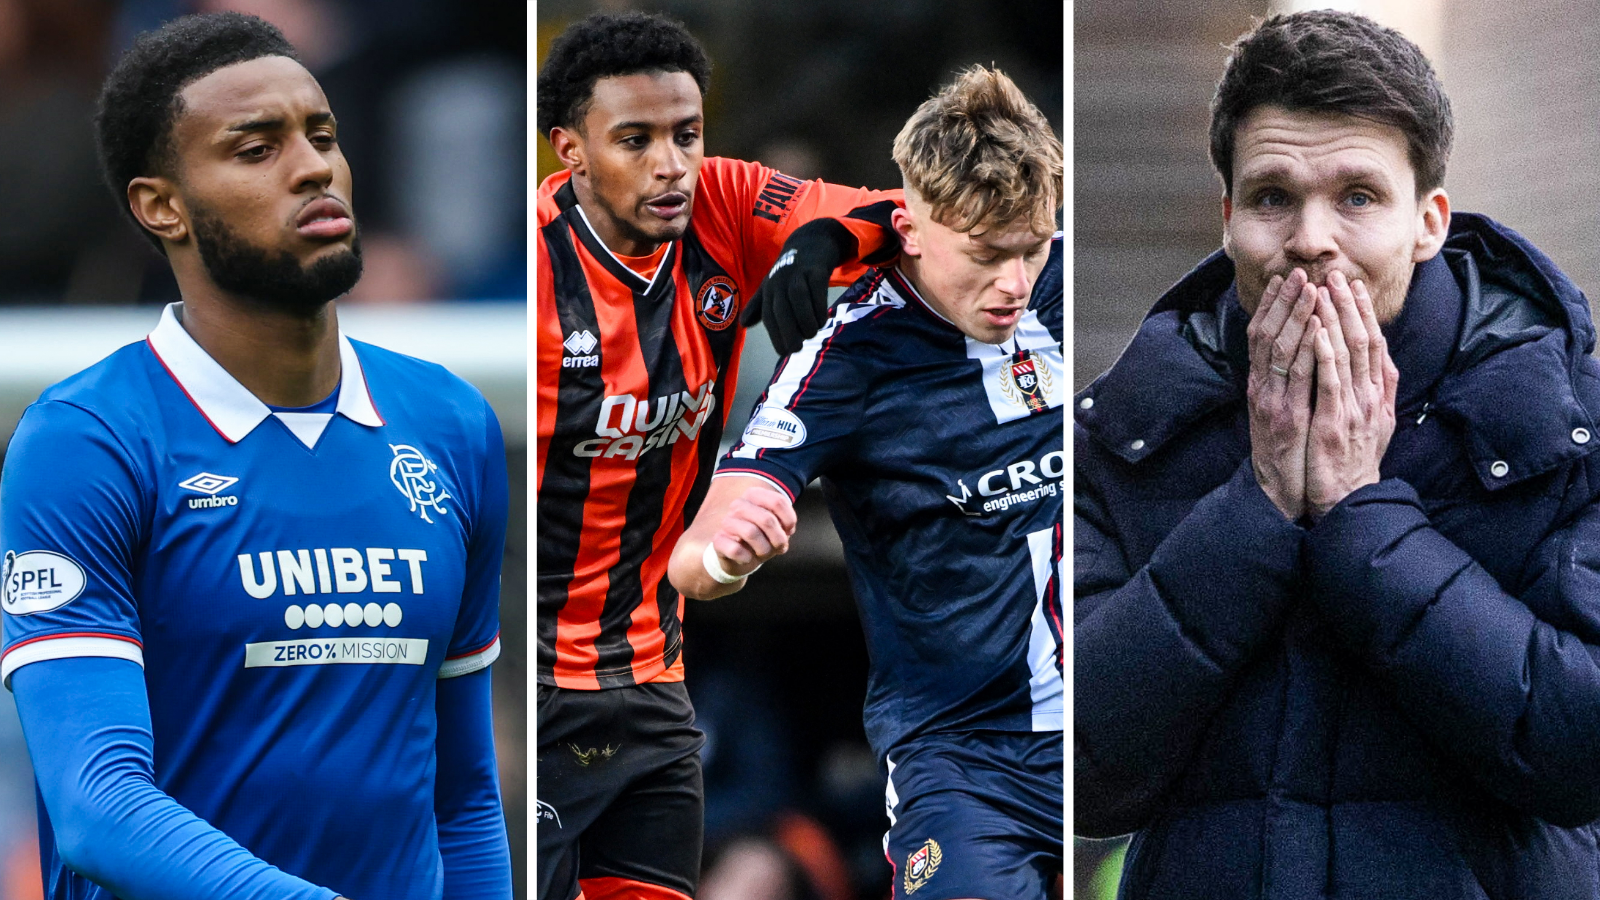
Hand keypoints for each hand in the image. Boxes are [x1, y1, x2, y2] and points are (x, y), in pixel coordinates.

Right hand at [708, 483, 797, 576]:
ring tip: (763, 553)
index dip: (789, 521)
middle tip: (779, 547)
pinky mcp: (718, 540)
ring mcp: (727, 521)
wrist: (742, 558)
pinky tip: (747, 558)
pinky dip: (746, 558)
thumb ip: (786, 523)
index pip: (778, 502)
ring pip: (751, 533)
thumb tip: (786, 530)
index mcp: (754, 495)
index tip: (788, 531)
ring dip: (764, 549)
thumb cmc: (764, 539)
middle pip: (767, 519)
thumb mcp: (780, 529)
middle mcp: (738, 504)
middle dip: (778, 539)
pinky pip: (735, 549)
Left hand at [742, 218, 855, 354]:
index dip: (774, 334)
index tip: (783, 352)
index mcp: (769, 289)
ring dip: (805, 319)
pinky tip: (823, 319)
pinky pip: (817, 289)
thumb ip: (759, 306)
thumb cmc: (790, 270)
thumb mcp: (772, 285)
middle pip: (781, 308)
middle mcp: (780, 281)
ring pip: (798, 298)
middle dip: (788, 331)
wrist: (811, 241)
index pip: (768, 315)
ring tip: (812, 334)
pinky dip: (819, 306)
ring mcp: (798, 273)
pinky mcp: (816, 269)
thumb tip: (743, 324)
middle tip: (797, 349)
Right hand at [1246, 268, 1320, 519]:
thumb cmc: (1290, 457)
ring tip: (1309, 288)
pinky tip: (1317, 327)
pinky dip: (1307, 348)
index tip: (1284, 279)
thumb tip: (1300, 357)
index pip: (1262, 337)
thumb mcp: (1285, 416)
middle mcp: (1262, 390)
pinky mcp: (1285, 419)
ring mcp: (1272, 403)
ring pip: (1281, 349)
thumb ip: (1288, 387)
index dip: (1271, 306)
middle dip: (1282, 303)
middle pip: (1267, 336)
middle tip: (1296, 273)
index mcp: (1262, 388)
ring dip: (1295, 316)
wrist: (1284, 496)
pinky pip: (1298, 376)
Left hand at [1304, 271, 1397, 519]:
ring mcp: (1355, 409)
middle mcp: (1371, 397)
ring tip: (1326, 290)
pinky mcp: (1336, 422)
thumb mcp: (1374, 425)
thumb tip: (1382, 364)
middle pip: (1364, 341)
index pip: (1375, 345)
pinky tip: (1317, 330)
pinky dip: (1325, 353)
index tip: (1355, 286)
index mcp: (1378, 396)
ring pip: (1349, 354)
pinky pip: (1330, 381)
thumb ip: (1376, 393)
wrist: (1348, 500)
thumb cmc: (1354, 463)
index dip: (1365, 314)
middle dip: (1351, 306)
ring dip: (1337, 319)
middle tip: (1339, 275)